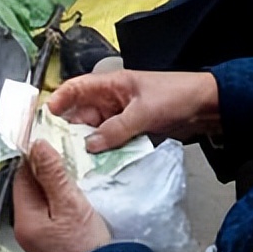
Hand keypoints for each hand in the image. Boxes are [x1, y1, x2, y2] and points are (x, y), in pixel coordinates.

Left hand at [12, 140, 112, 251]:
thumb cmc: (87, 248)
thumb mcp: (71, 204)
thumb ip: (53, 174)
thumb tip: (38, 146)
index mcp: (24, 219)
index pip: (22, 176)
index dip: (36, 156)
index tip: (51, 141)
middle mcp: (26, 228)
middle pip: (31, 186)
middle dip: (47, 168)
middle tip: (67, 154)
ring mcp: (39, 235)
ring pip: (43, 196)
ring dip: (57, 181)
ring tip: (75, 171)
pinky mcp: (53, 238)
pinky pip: (52, 208)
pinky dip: (62, 196)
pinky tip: (77, 192)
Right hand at [48, 69, 219, 153]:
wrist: (208, 106)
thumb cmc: (176, 96)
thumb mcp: (144, 112)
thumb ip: (116, 129)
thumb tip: (90, 146)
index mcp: (112, 84)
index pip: (76, 88)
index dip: (59, 100)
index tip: (44, 118)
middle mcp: (112, 100)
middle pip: (82, 115)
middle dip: (70, 132)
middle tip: (56, 152)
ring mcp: (122, 116)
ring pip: (96, 132)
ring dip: (88, 146)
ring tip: (73, 164)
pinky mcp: (133, 131)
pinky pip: (112, 142)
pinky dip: (105, 152)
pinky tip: (97, 167)